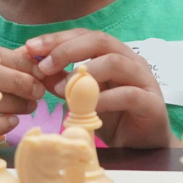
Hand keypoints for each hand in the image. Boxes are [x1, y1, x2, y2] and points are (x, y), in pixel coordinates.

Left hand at [26, 29, 173, 148]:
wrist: (142, 146)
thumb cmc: (113, 117)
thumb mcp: (82, 97)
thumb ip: (64, 81)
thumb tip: (37, 68)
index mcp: (113, 53)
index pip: (84, 35)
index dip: (57, 39)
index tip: (30, 47)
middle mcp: (130, 60)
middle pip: (100, 40)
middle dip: (67, 50)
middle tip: (43, 66)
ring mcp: (144, 79)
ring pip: (115, 62)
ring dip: (84, 73)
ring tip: (61, 90)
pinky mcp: (151, 103)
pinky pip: (128, 94)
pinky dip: (104, 99)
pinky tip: (88, 107)